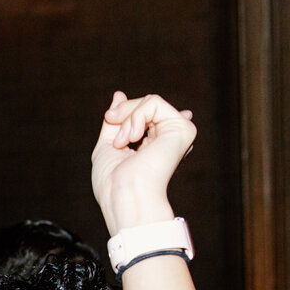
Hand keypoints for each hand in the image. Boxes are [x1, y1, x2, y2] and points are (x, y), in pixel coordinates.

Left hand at [91, 91, 195, 234]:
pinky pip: (155, 102)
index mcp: (154, 147)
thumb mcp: (107, 146)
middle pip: (145, 105)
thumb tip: (119, 95)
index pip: (143, 115)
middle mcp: (168, 141)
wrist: (124, 194)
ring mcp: (177, 134)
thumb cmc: (113, 182)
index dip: (127, 111)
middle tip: (115, 138)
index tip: (109, 118)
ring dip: (128, 118)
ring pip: (150, 101)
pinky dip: (138, 115)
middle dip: (122, 114)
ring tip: (123, 143)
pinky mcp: (183, 129)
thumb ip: (115, 121)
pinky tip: (134, 137)